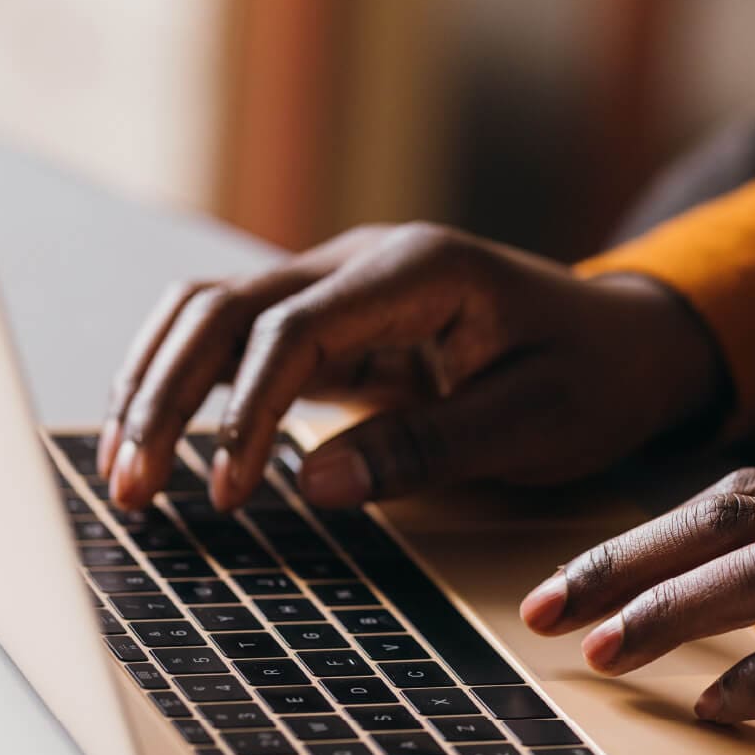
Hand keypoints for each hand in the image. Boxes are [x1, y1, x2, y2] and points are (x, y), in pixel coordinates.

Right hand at [99, 223, 727, 512]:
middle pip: (226, 307)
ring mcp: (341, 284)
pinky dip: (192, 386)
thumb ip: (430, 447)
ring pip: (213, 313)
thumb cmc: (595, 376)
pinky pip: (240, 341)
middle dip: (167, 395)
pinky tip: (164, 444)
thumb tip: (315, 487)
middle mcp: (363, 261)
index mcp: (419, 269)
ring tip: (126, 473)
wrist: (627, 340)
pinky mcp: (333, 320)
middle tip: (131, 488)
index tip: (229, 493)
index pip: (294, 327)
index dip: (246, 409)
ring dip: (159, 385)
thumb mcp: (537, 421)